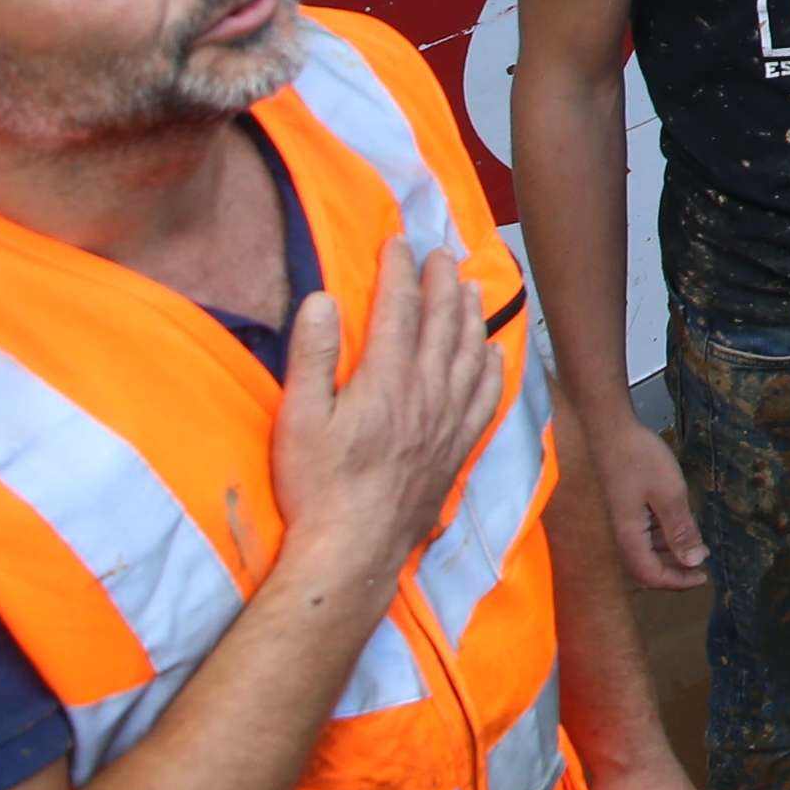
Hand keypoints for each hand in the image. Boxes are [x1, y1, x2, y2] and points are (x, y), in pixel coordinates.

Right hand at [272, 250, 504, 582]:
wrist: (355, 547)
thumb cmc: (318, 487)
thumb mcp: (298, 419)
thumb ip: (312, 356)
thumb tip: (324, 300)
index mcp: (385, 378)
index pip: (398, 307)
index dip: (398, 270)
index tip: (398, 243)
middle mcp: (426, 390)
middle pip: (440, 320)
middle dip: (440, 280)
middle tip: (440, 253)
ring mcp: (448, 418)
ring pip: (468, 350)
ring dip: (470, 313)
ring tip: (470, 286)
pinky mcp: (458, 445)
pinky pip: (485, 395)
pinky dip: (490, 366)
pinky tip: (491, 353)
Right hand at [582, 402, 708, 591]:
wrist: (607, 430)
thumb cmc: (638, 459)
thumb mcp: (670, 493)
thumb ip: (681, 530)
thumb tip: (693, 562)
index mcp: (627, 538)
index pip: (651, 576)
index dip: (678, 582)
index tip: (702, 577)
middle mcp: (616, 538)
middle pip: (644, 568)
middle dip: (674, 568)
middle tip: (701, 561)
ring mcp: (614, 525)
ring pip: (640, 552)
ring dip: (666, 551)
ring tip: (693, 542)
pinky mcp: (615, 512)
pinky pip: (636, 536)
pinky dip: (656, 536)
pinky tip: (672, 523)